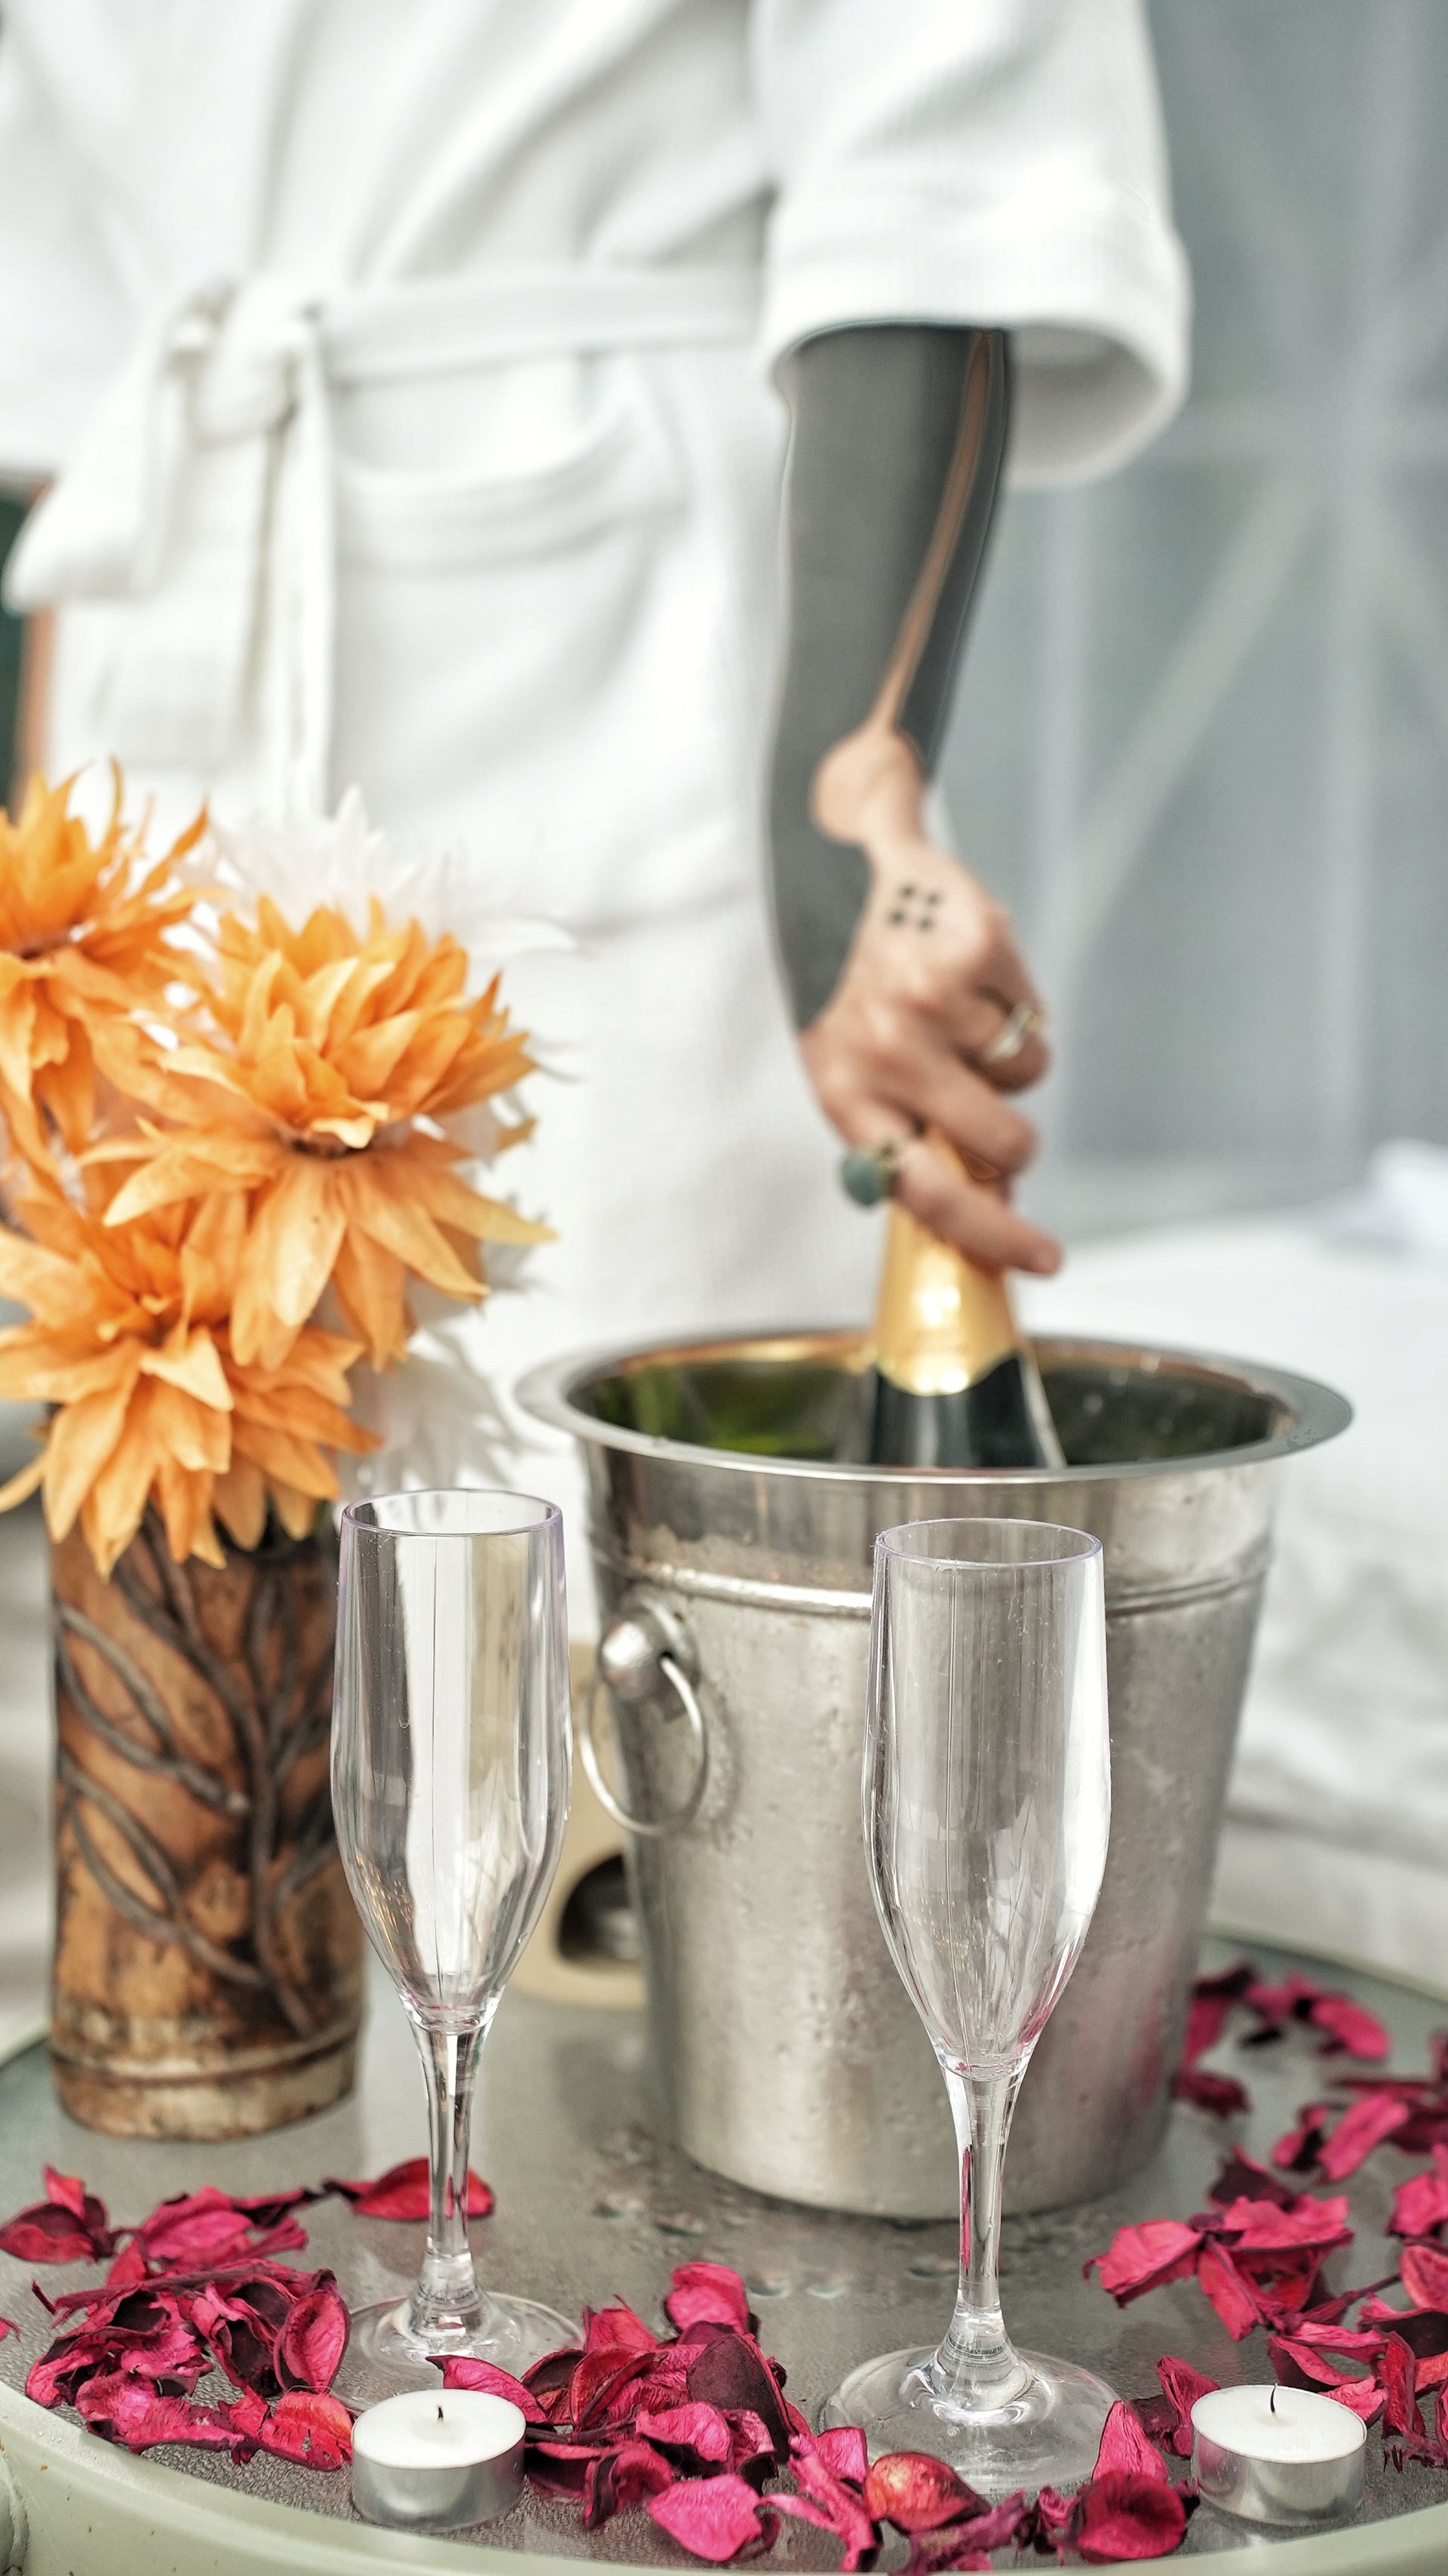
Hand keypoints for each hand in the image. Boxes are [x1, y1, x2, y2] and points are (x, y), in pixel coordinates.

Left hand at [800, 725, 1060, 1274]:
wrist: (839, 873)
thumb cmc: (844, 989)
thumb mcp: (845, 1069)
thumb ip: (901, 1132)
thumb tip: (987, 1200)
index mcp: (847, 1099)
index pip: (930, 1195)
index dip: (996, 1236)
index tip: (1045, 1258)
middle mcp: (887, 1053)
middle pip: (1006, 1140)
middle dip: (1017, 1134)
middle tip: (987, 1096)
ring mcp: (933, 1000)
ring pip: (1029, 1071)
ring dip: (1006, 1049)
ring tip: (953, 1007)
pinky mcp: (975, 949)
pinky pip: (1034, 1008)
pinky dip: (1013, 993)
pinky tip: (964, 967)